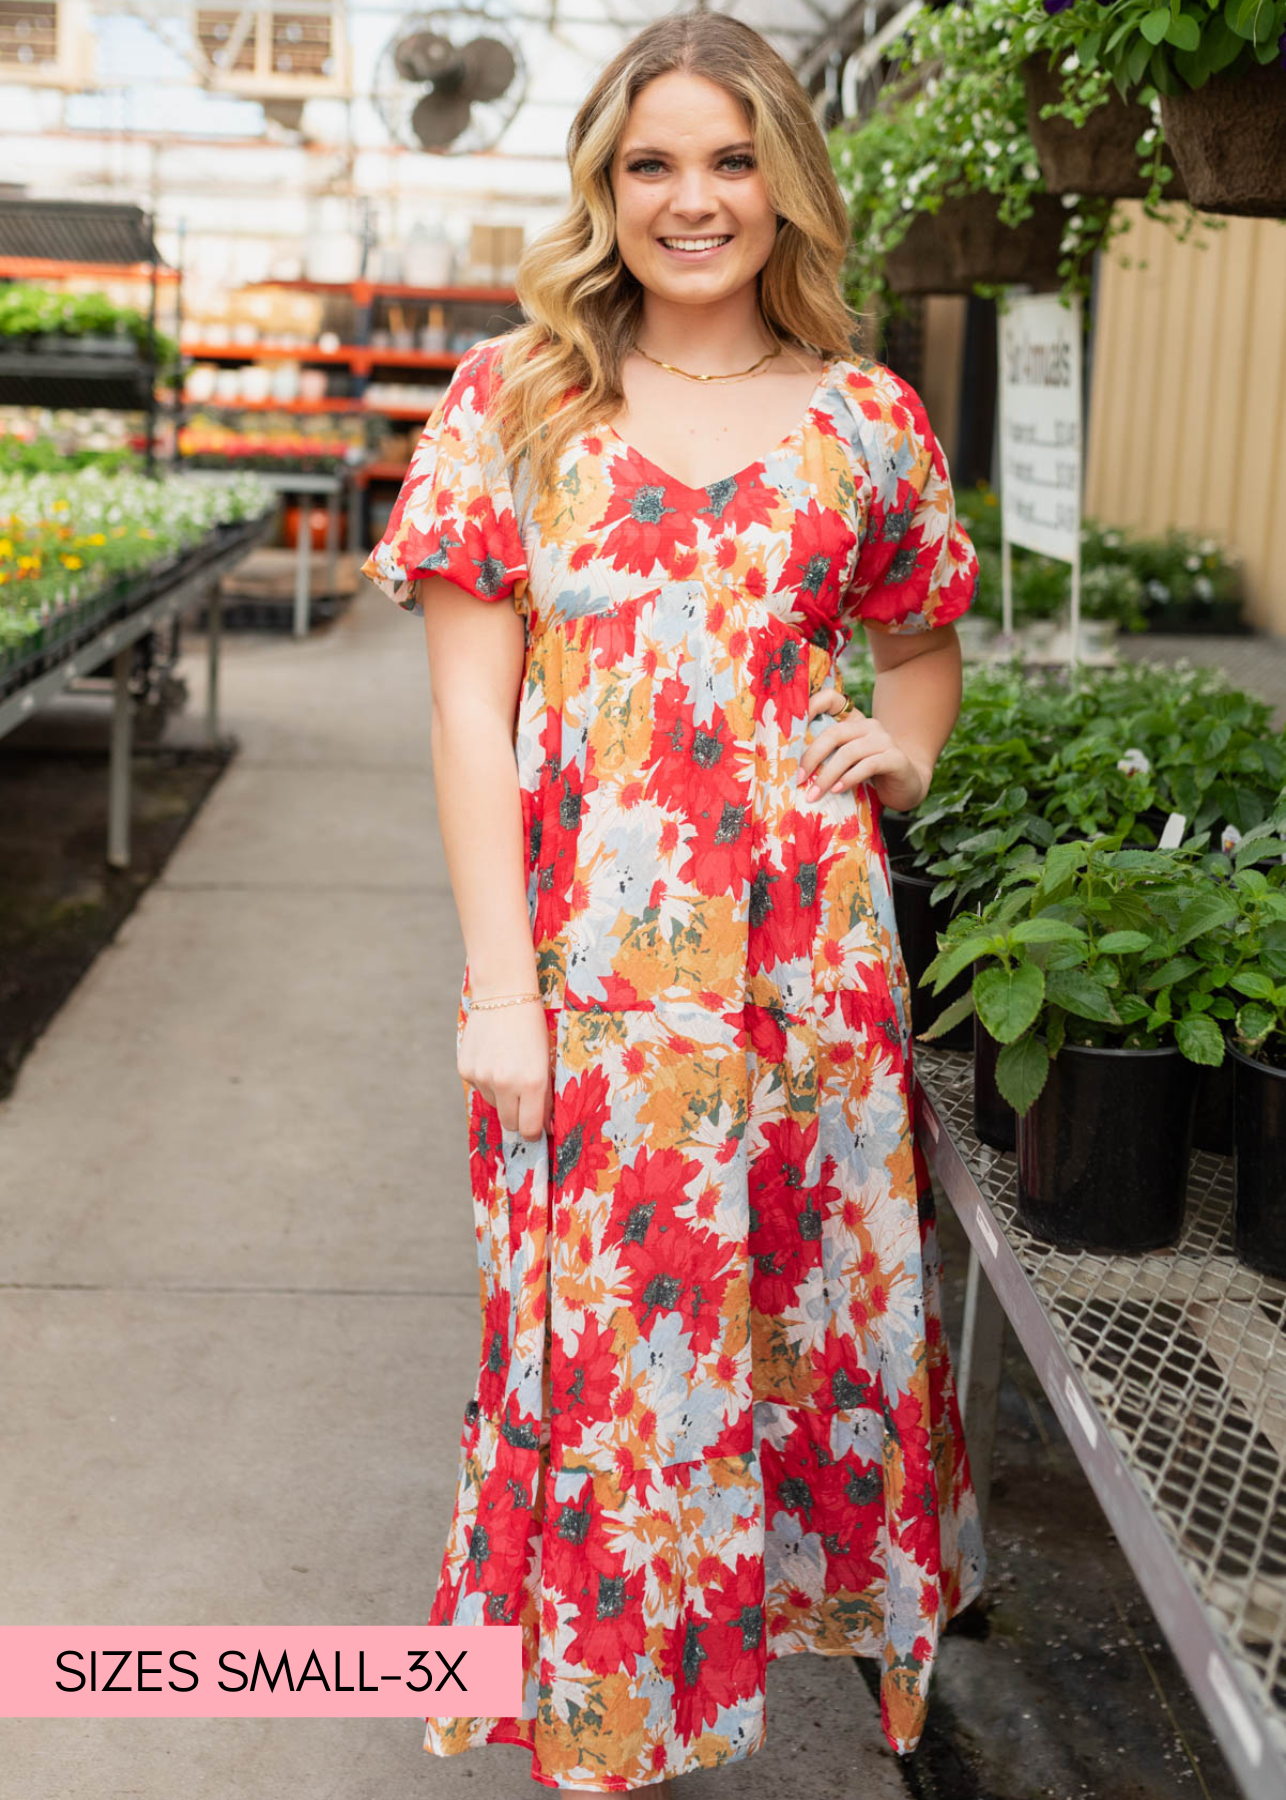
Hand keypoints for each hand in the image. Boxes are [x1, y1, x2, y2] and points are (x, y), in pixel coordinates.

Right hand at [458, 1001, 553, 1141]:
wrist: (503, 994)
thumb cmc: (532, 1026)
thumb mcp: (545, 1060)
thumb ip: (543, 1094)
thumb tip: (541, 1125)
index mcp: (532, 1082)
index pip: (529, 1128)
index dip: (534, 1131)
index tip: (537, 1129)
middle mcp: (505, 1083)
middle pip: (509, 1122)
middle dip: (519, 1118)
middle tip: (524, 1103)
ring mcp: (482, 1077)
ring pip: (493, 1104)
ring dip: (502, 1096)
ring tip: (508, 1067)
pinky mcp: (465, 1070)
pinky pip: (478, 1088)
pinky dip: (487, 1081)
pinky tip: (494, 1058)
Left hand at [796, 688, 931, 813]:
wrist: (906, 786)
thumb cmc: (869, 775)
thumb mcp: (844, 762)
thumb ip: (826, 756)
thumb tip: (793, 766)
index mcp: (853, 721)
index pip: (831, 699)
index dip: (811, 705)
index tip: (790, 726)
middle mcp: (869, 725)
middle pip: (833, 733)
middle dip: (812, 757)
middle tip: (799, 779)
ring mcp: (884, 740)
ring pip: (848, 752)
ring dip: (827, 775)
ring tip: (814, 794)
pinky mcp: (895, 758)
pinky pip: (868, 765)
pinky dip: (849, 778)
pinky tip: (837, 790)